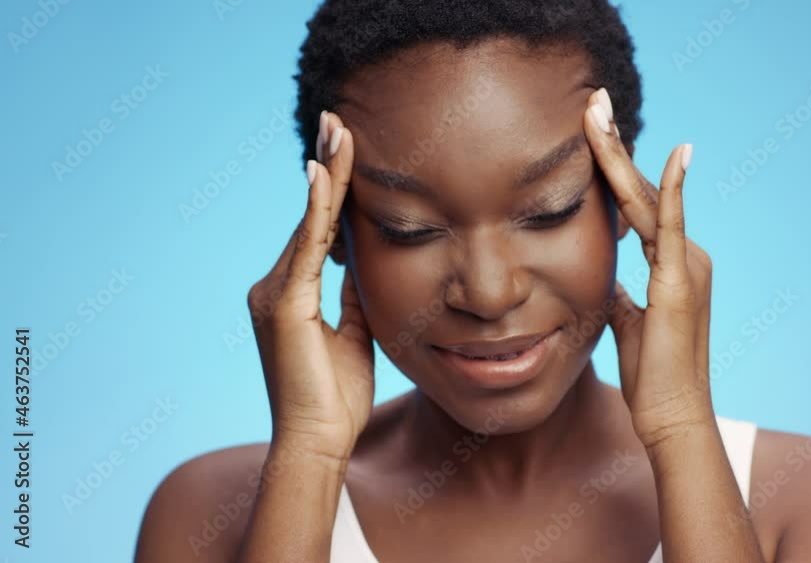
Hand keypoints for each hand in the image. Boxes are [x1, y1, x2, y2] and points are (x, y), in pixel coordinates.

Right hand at [247, 111, 373, 458]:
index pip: (319, 231)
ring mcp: (274, 293)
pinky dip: (316, 208)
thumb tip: (363, 262)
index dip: (332, 191)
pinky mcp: (283, 303)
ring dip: (325, 174)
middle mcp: (274, 287)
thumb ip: (354, 296)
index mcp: (290, 296)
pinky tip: (322, 173)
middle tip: (337, 120)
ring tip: (337, 129)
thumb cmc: (336, 399)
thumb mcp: (354, 334)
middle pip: (311, 216)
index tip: (343, 150)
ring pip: (309, 222)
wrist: (319, 442)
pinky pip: (306, 246)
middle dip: (326, 167)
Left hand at [583, 89, 714, 449]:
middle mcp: (685, 255)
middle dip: (613, 145)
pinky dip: (674, 188)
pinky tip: (676, 153)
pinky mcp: (681, 279)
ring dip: (620, 153)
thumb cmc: (650, 374)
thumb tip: (605, 273)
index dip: (614, 169)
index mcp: (671, 264)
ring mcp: (687, 264)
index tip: (593, 133)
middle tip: (593, 101)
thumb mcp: (626, 320)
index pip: (637, 206)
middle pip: (642, 190)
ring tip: (597, 111)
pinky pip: (673, 225)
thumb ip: (621, 290)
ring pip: (648, 197)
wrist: (671, 414)